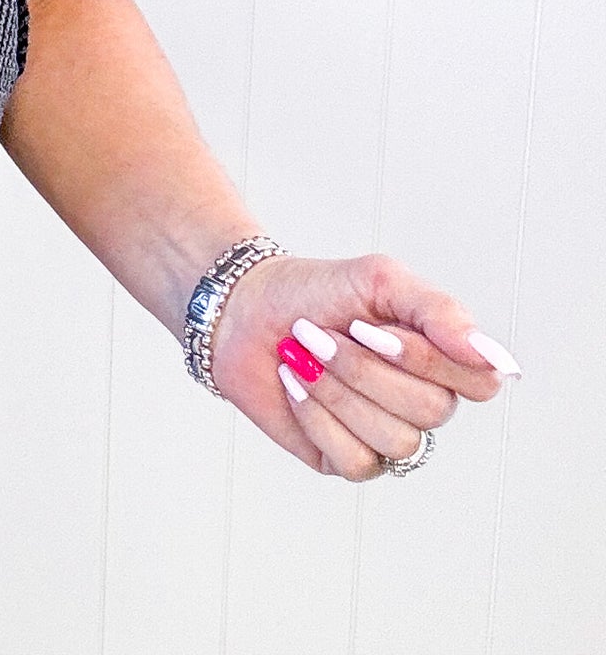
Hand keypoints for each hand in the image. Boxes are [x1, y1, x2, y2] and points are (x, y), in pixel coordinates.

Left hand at [207, 252, 515, 479]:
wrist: (242, 309)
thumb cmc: (315, 292)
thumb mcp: (379, 280)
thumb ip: (440, 312)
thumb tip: (498, 361)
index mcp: (442, 362)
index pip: (480, 384)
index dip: (426, 360)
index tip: (368, 326)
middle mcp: (422, 404)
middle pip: (430, 411)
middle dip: (361, 367)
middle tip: (318, 332)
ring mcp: (387, 437)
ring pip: (394, 439)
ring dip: (336, 389)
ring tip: (301, 352)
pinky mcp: (346, 460)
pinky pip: (356, 460)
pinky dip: (316, 416)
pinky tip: (293, 382)